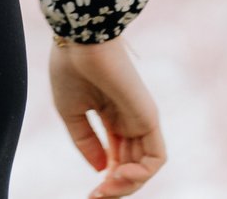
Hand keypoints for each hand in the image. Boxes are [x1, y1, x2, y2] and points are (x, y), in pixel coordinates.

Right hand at [48, 35, 166, 194]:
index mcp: (111, 117)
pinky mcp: (149, 118)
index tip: (90, 194)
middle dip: (115, 189)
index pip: (115, 157)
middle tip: (96, 197)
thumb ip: (86, 142)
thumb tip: (101, 170)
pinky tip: (120, 175)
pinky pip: (156, 158)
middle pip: (130, 167)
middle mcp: (128, 121)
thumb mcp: (71, 113)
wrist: (79, 42)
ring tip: (106, 189)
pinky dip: (142, 175)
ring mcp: (140, 120)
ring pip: (144, 168)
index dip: (105, 180)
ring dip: (127, 186)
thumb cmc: (70, 69)